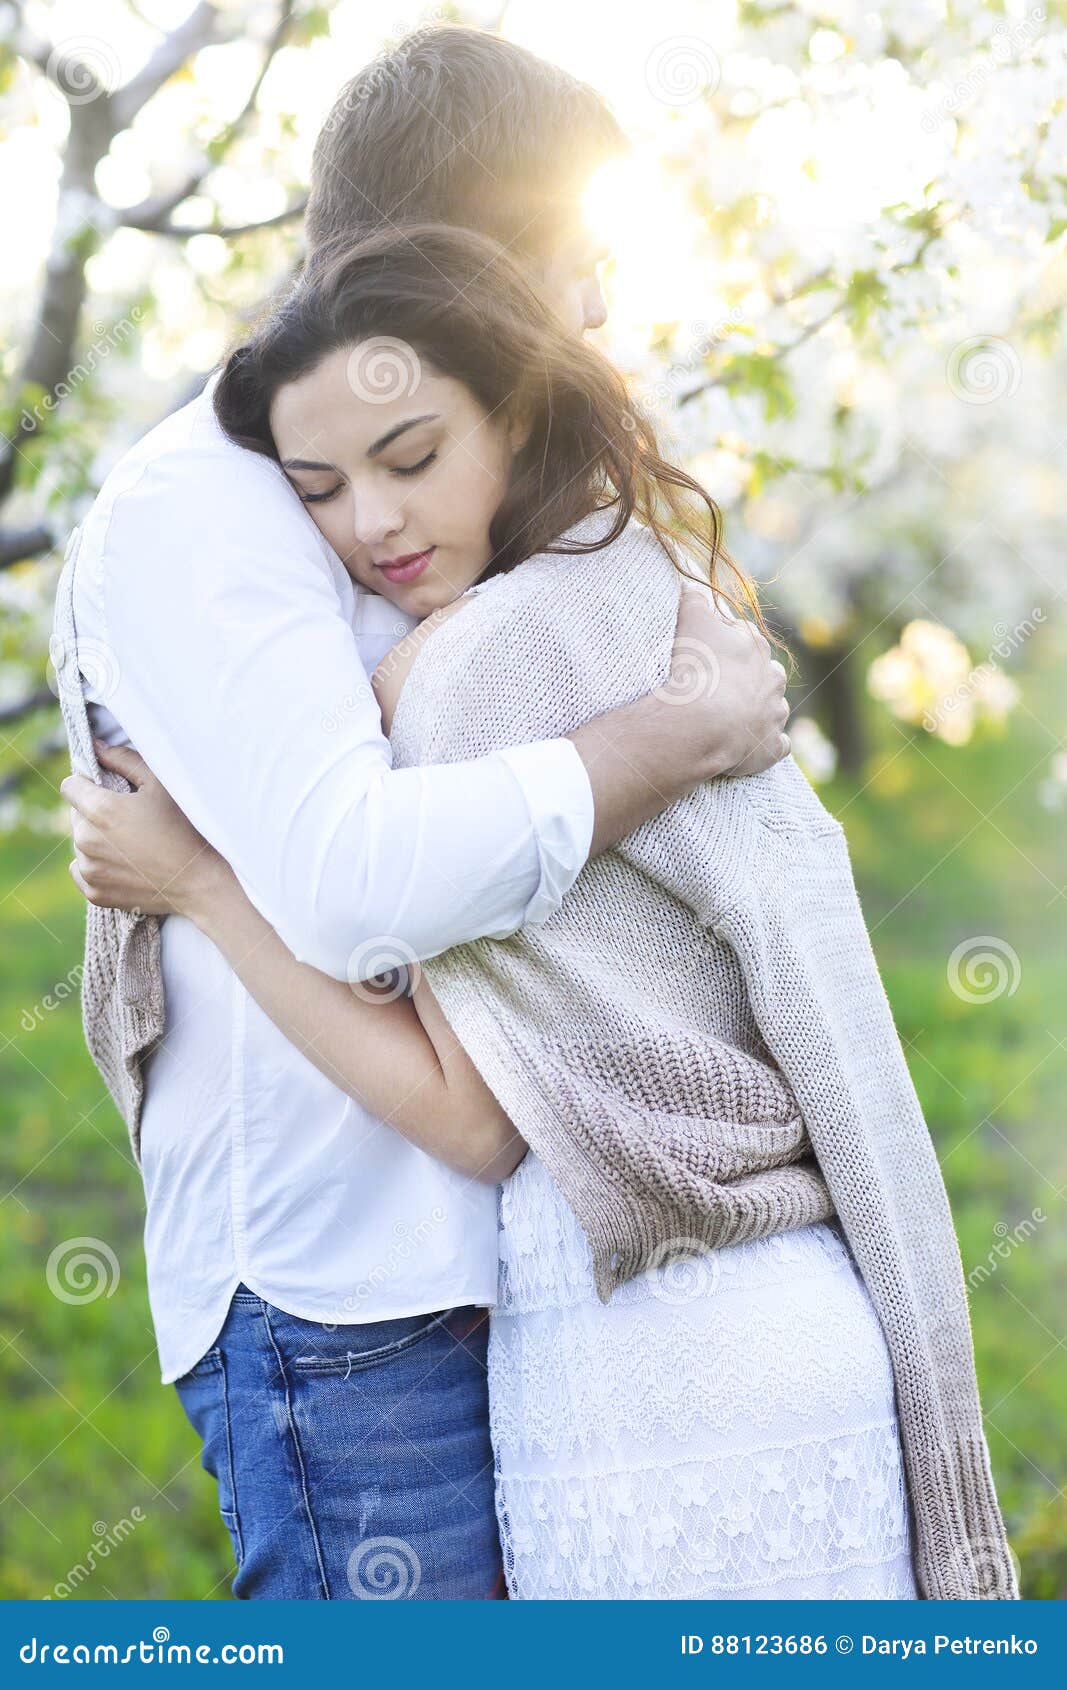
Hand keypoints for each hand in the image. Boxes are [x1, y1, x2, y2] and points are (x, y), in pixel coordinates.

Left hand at [61, 742, 229, 917]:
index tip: (110, 791)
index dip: (89, 783)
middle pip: (77, 815)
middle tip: (132, 820)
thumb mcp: (160, 784)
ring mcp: (89, 869)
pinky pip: (83, 870)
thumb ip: (123, 760)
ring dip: (98, 840)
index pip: (70, 786)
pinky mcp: (94, 892)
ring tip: (134, 844)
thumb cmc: (185, 828)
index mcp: (100, 810)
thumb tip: (97, 748)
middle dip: (96, 813)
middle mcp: (86, 840)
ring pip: (81, 843)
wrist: (200, 882)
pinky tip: (126, 864)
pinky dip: (98, 865)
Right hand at [661, 586, 789, 778]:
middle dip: (749, 680)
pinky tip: (750, 747)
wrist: (703, 722)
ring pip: (773, 709)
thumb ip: (693, 599)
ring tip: (732, 720)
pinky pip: (776, 745)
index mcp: (754, 647)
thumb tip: (692, 585)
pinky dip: (766, 745)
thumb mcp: (691, 620)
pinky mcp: (771, 747)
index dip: (727, 648)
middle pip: (764, 674)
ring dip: (759, 712)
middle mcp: (772, 679)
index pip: (745, 639)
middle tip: (720, 690)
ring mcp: (775, 715)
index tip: (710, 656)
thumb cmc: (696, 668)